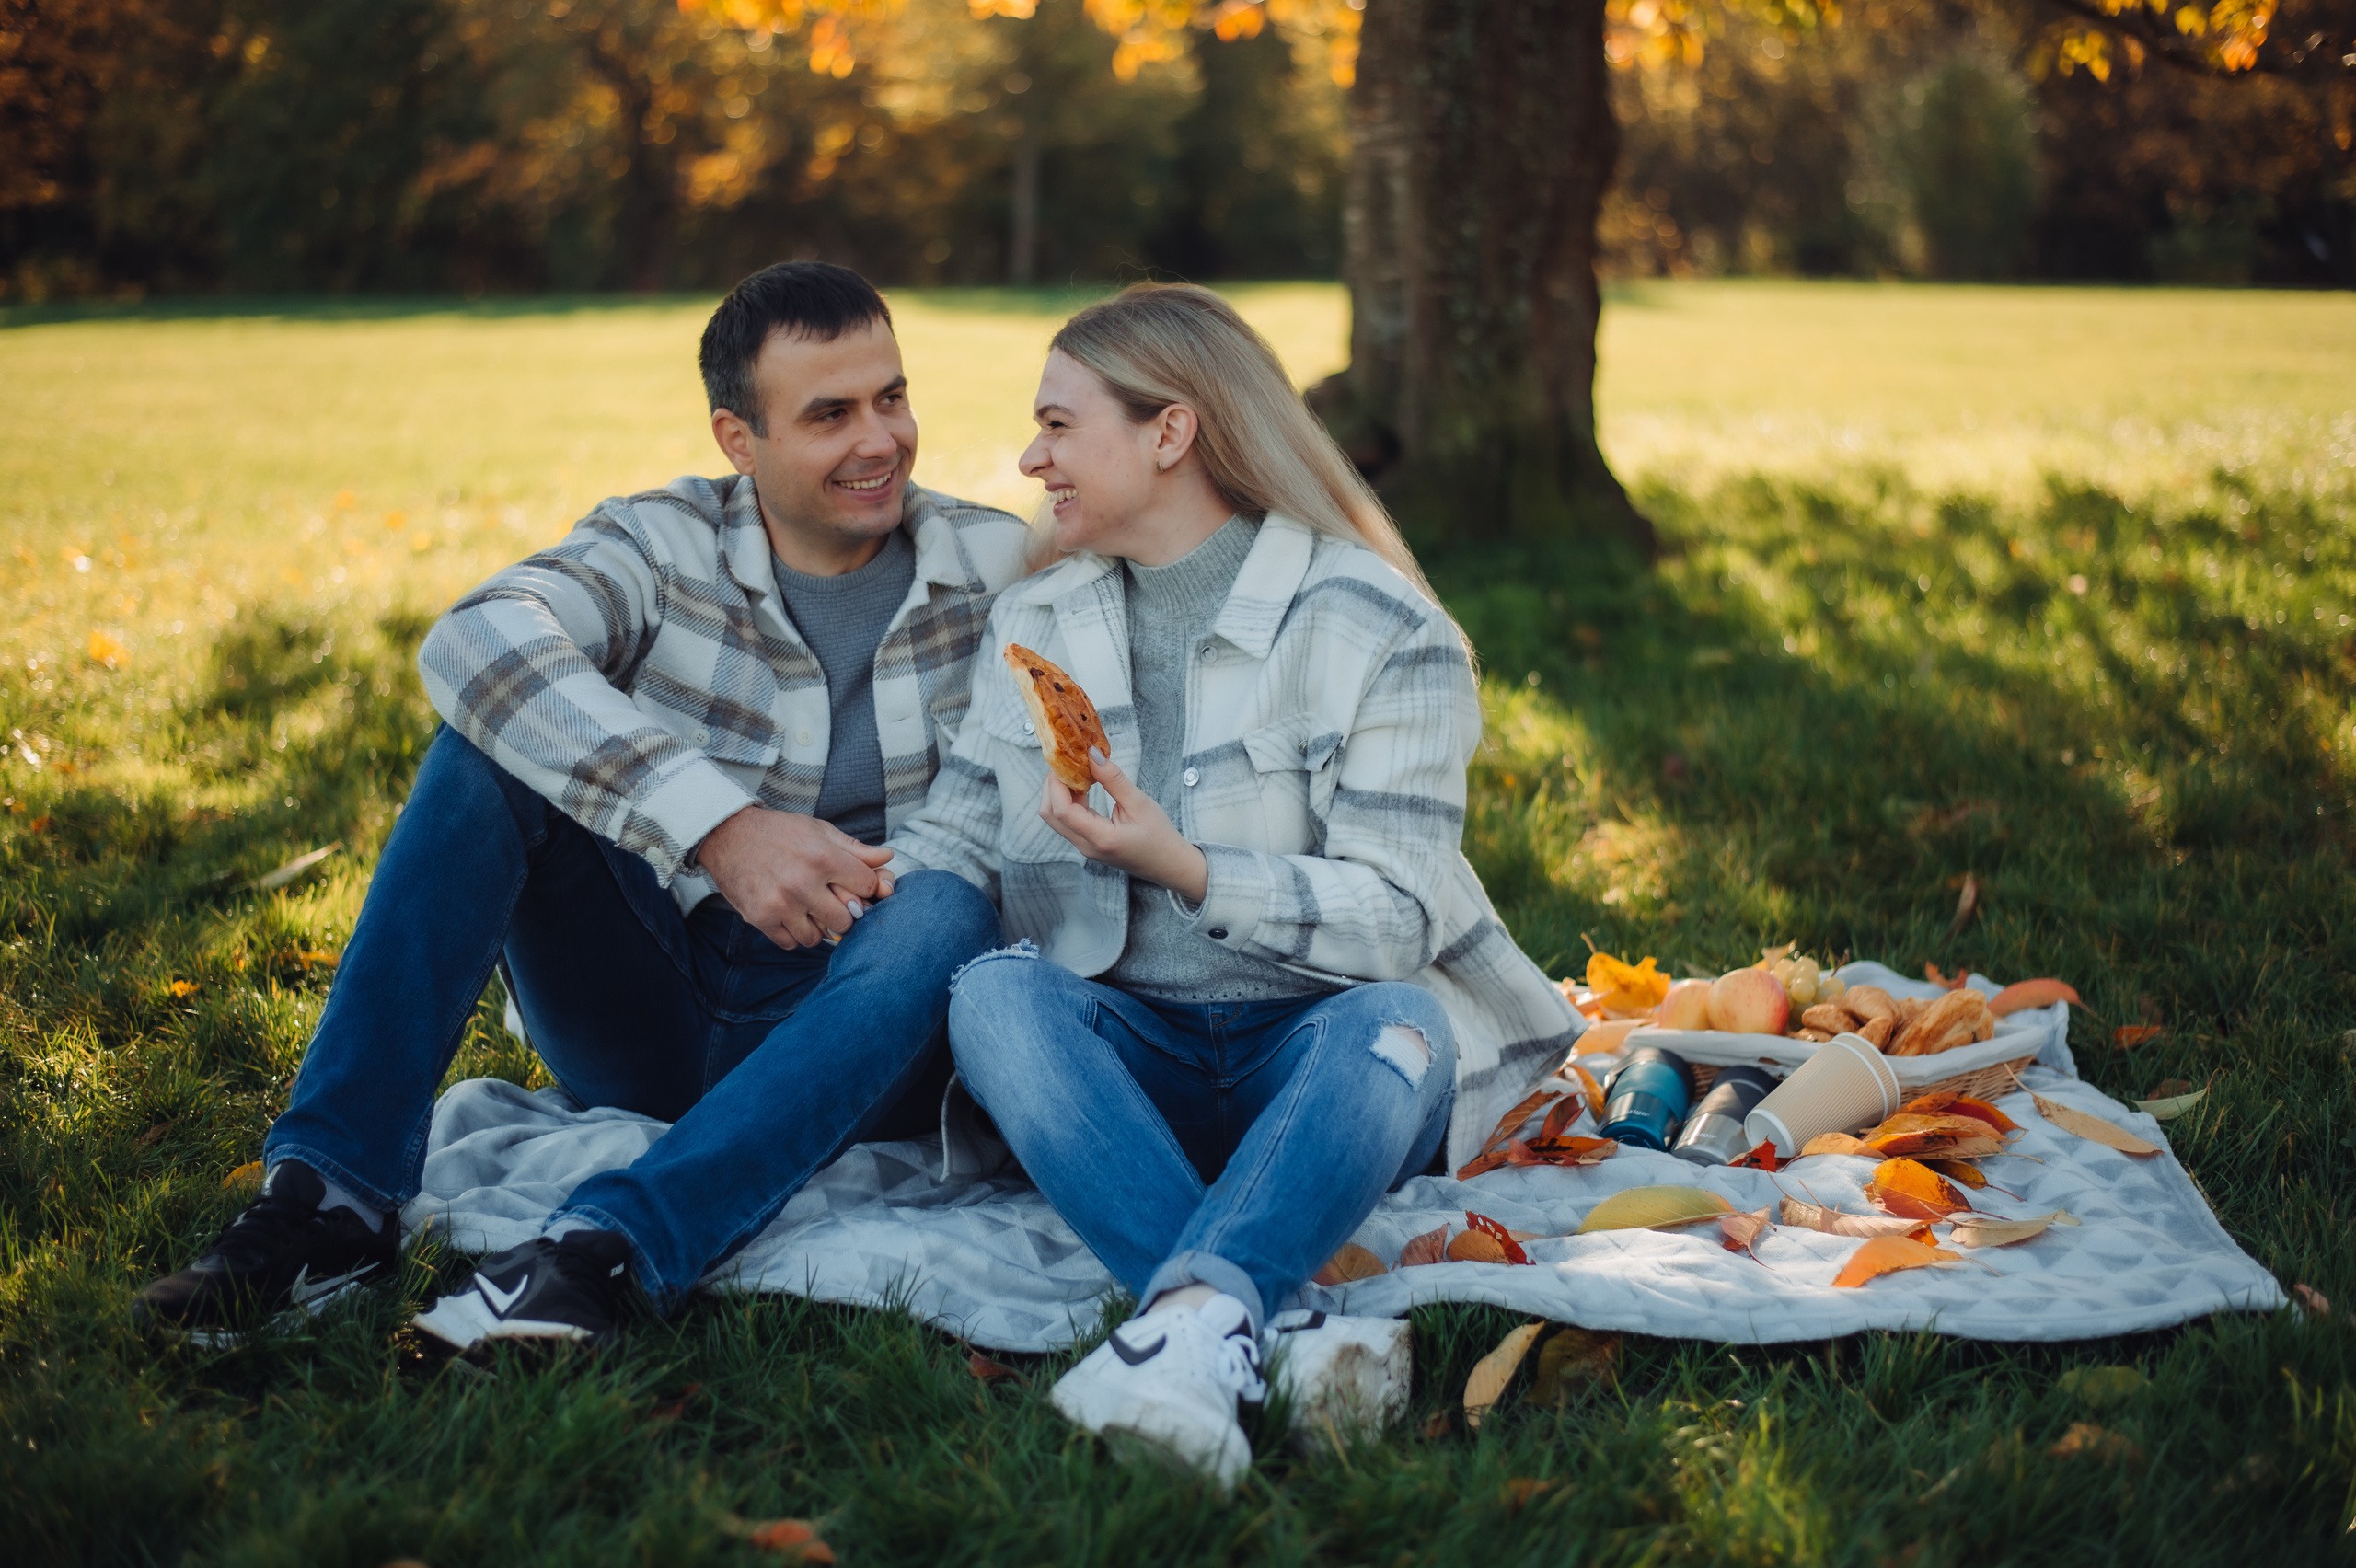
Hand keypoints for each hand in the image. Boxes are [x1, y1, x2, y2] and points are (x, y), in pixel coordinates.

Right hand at [694, 806, 896, 950]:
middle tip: (831, 903)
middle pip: (846, 920)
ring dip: (816, 927)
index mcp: (823, 857)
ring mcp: (781, 903)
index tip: (855, 886)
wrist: (728, 835)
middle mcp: (803, 883)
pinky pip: (790, 943)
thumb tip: (888, 857)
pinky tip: (789, 916)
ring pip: (817, 938)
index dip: (865, 888)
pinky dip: (793, 934)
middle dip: (843, 914)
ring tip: (807, 909)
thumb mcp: (819, 831)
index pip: (867, 887)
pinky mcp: (760, 917)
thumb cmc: (779, 832)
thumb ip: (855, 849)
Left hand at [1038, 748, 1208, 903]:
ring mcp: (1084, 847)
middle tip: (1067, 763)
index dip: (1056, 783)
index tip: (1065, 761)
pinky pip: (1067, 821)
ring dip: (1059, 793)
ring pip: (1055, 818)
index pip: (1062, 810)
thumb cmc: (1159, 836)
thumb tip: (1092, 755)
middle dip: (1052, 786)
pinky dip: (1069, 801)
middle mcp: (1086, 846)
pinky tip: (1083, 786)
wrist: (1168, 864)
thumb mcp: (1139, 803)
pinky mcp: (1087, 844)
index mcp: (1100, 838)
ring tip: (1077, 772)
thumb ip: (1113, 779)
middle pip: (1049, 814)